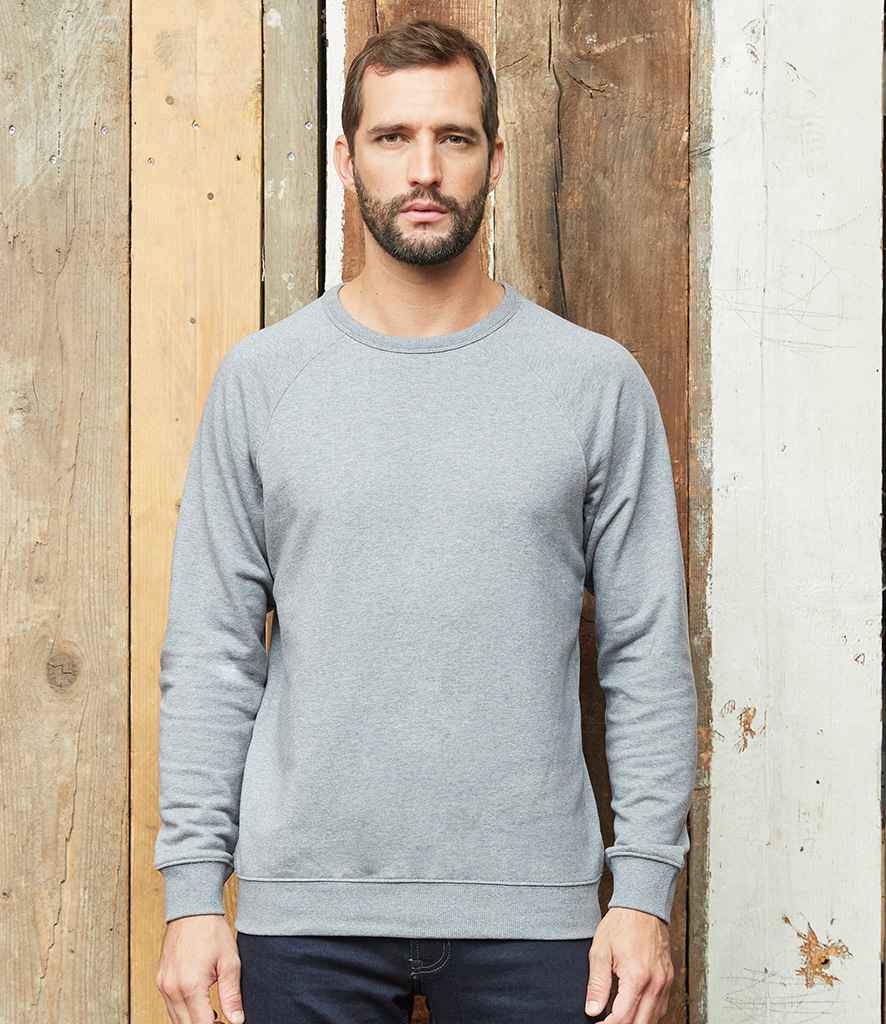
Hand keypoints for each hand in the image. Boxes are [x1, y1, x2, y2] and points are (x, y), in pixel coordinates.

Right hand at [156, 914, 244, 1023]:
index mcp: (190, 985)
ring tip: (214, 1015)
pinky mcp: (161, 980)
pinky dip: (183, 1011)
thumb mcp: (230, 962)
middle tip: (222, 1022)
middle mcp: (172, 988)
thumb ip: (232, 995)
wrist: (192, 909)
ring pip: (176, 1019)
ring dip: (193, 1021)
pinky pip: (170, 1006)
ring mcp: (163, 985)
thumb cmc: (211, 931)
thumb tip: (237, 1020)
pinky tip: (200, 1005)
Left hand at [585, 907, 674, 1022]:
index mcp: (637, 976)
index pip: (623, 1018)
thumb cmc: (621, 925)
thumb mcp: (600, 951)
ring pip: (654, 1019)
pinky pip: (662, 1007)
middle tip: (606, 1023)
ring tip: (618, 1017)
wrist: (642, 906)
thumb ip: (597, 984)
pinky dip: (649, 1015)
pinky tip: (636, 1010)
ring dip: (636, 1023)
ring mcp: (665, 982)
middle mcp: (655, 983)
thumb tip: (592, 1010)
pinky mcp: (670, 979)